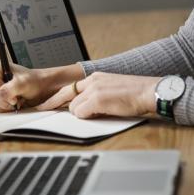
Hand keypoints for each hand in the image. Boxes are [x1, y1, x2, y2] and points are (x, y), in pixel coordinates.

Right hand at [0, 59, 84, 111]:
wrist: (39, 89)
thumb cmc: (33, 82)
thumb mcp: (24, 83)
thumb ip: (11, 88)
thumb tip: (0, 95)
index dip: (1, 92)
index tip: (14, 98)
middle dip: (2, 100)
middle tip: (16, 101)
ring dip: (2, 105)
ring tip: (15, 101)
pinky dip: (1, 108)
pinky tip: (11, 105)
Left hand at [37, 72, 159, 118]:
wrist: (151, 91)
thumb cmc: (135, 94)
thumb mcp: (111, 90)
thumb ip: (95, 95)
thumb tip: (84, 108)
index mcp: (95, 77)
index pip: (70, 88)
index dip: (55, 97)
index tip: (45, 103)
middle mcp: (92, 80)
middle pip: (67, 96)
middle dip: (55, 105)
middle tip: (42, 110)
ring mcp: (94, 89)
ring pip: (74, 107)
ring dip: (82, 114)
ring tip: (99, 112)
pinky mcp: (98, 99)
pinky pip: (81, 113)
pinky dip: (87, 117)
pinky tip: (101, 114)